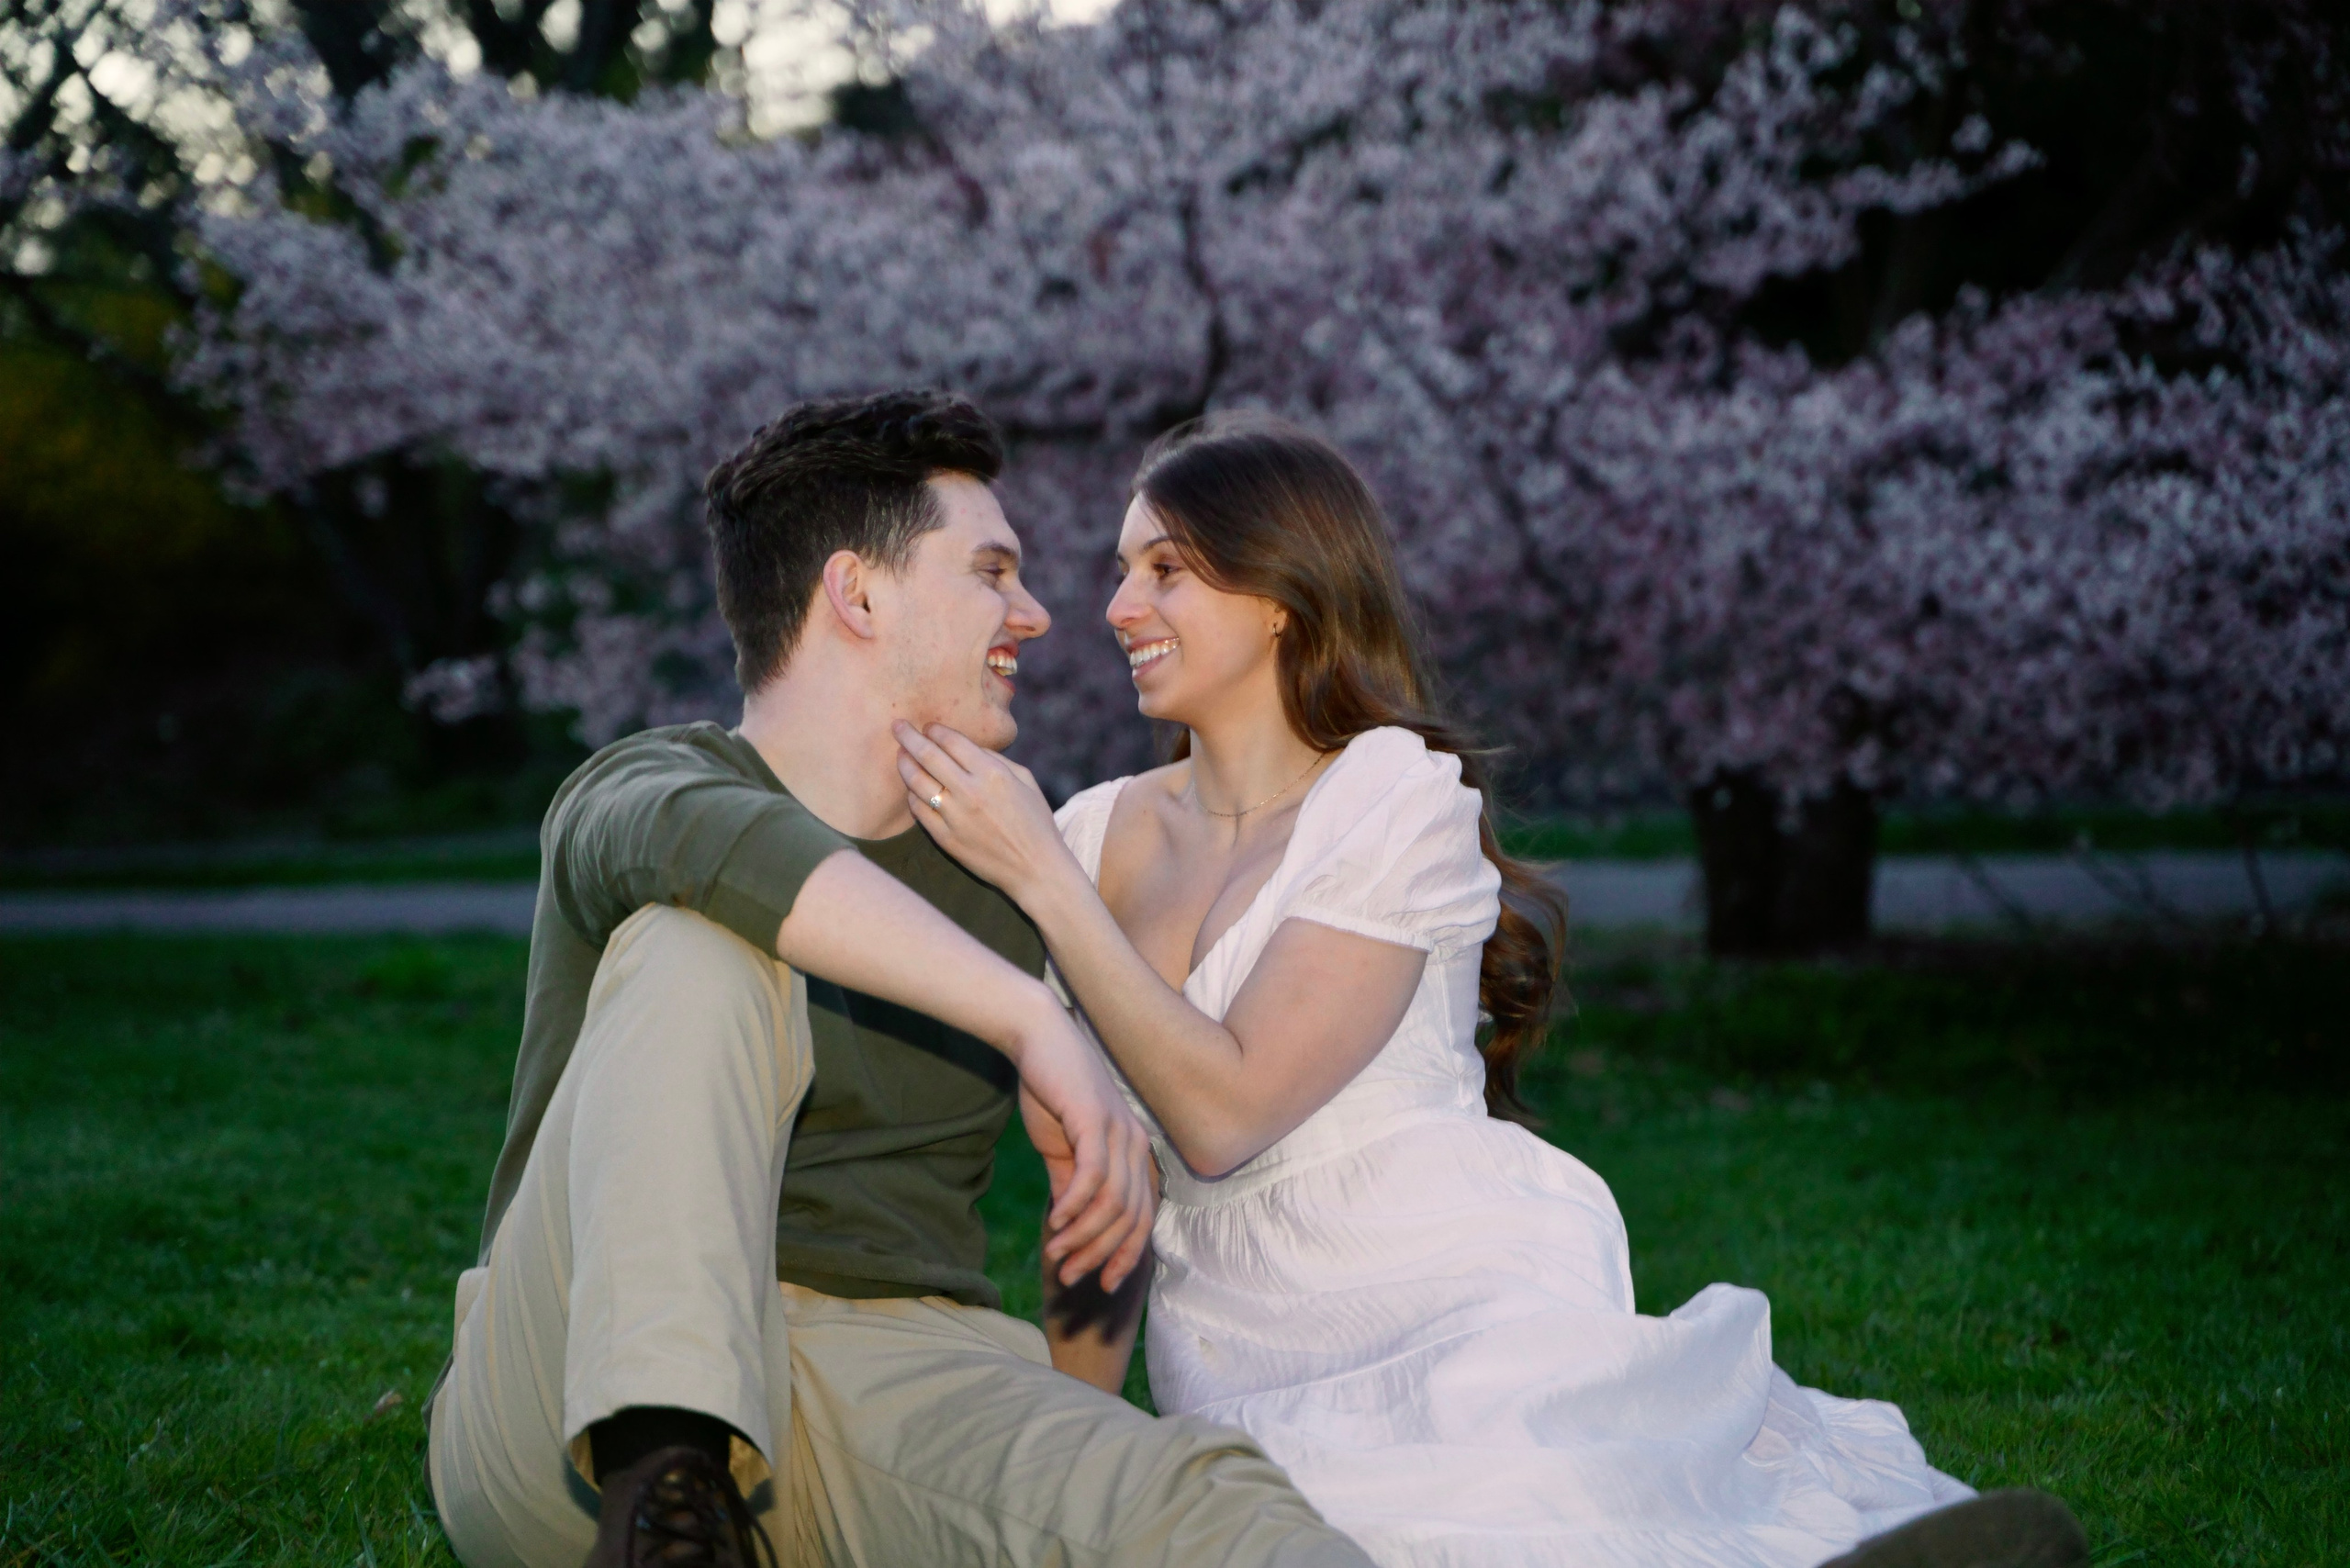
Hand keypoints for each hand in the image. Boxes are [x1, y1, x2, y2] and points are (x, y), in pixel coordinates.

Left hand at [895, 721, 1071, 904]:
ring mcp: (954, 816)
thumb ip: (996, 759)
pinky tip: (912, 789)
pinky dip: (912, 795)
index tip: (927, 726)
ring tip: (900, 755)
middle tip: (898, 726)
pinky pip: (919, 811)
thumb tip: (967, 746)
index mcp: (992, 773)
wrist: (1035, 869)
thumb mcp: (1026, 781)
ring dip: (905, 764)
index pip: (952, 741)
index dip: (935, 730)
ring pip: (917, 782)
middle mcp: (970, 791)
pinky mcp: (945, 838)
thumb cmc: (1035, 822)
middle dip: (909, 737)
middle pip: (928, 755)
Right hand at [1008, 1006, 1156, 1290]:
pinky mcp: (1095, 1120)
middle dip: (1102, 1254)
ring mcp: (1119, 1131)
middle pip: (1131, 1216)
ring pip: (1113, 1203)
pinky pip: (1093, 1177)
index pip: (1143, 1215)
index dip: (1127, 1254)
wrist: (1037, 1036)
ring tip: (1058, 1255)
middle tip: (1071, 1277)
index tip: (1102, 1283)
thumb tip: (1070, 1226)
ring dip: (1084, 1236)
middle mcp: (1136, 1143)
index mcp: (1133, 1151)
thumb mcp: (1062, 1147)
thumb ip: (1070, 1184)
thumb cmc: (1051, 1088)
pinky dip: (1076, 1206)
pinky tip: (1056, 1222)